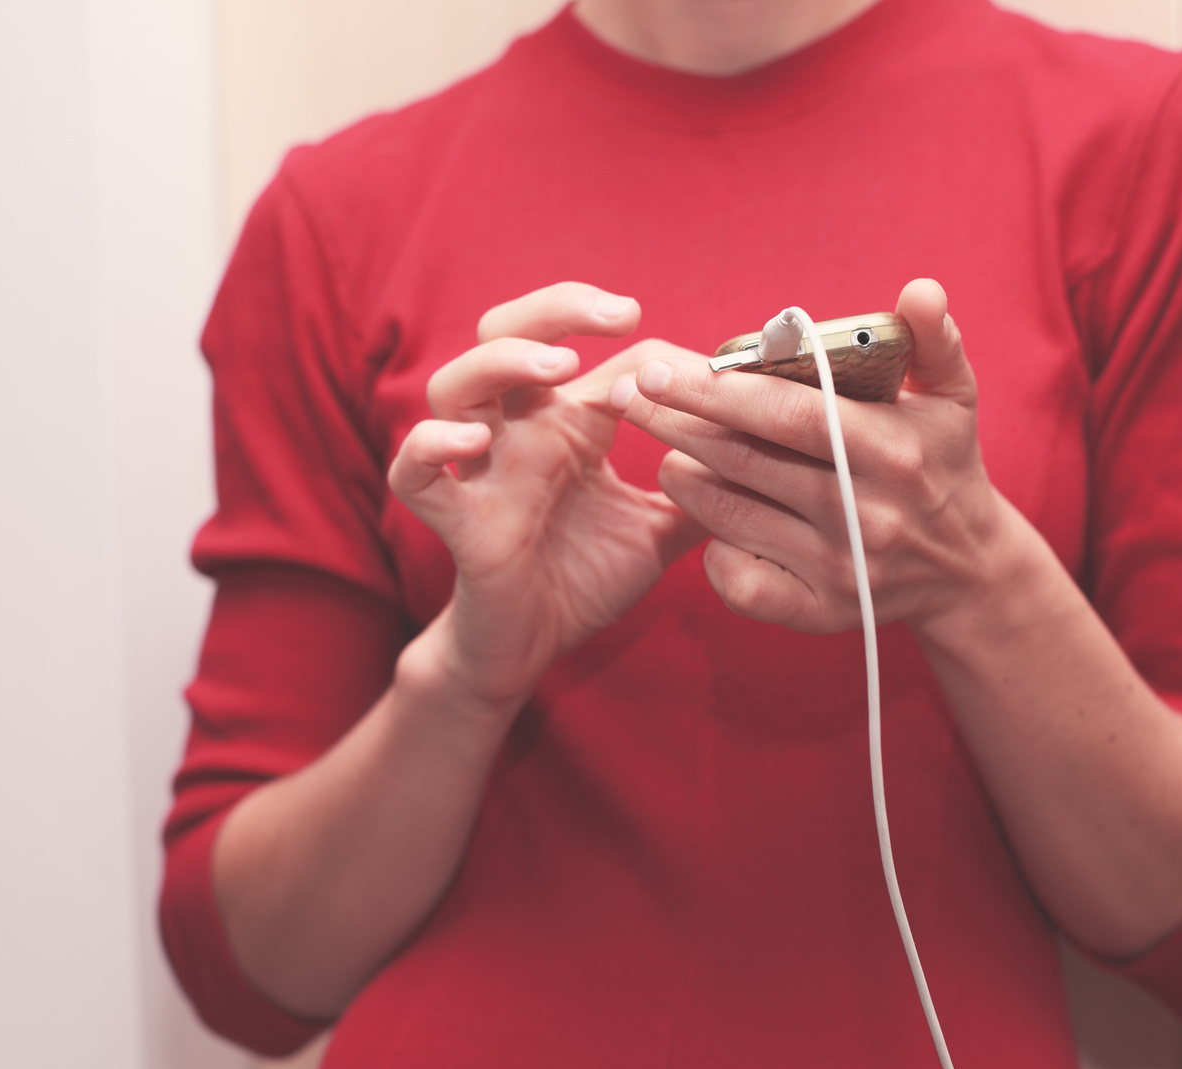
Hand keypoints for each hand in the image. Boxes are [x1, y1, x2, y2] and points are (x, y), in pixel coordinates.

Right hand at [389, 282, 705, 707]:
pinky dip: (430, 447)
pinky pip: (413, 473)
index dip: (653, 355)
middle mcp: (518, 431)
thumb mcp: (659, 532)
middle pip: (507, 331)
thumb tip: (768, 465)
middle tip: (619, 313)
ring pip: (454, 385)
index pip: (600, 356)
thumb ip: (705, 496)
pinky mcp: (453, 519)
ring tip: (556, 364)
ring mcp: (479, 470)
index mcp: (567, 424)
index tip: (708, 371)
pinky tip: (469, 443)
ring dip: (500, 362)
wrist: (530, 648)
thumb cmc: (584, 578)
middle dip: (557, 308)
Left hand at [609, 278, 1009, 634]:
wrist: (967, 567)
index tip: (663, 370)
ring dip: (684, 478)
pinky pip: (741, 583)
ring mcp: (841, 570)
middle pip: (748, 464)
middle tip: (630, 396)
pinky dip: (712, 551)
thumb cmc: (944, 461)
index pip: (791, 416)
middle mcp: (865, 516)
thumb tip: (919, 290)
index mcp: (893, 453)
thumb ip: (933, 338)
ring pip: (732, 519)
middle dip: (677, 425)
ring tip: (664, 446)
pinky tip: (708, 518)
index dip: (721, 393)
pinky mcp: (821, 612)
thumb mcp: (953, 396)